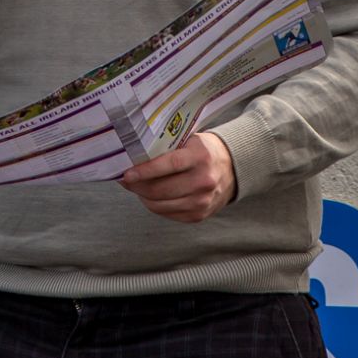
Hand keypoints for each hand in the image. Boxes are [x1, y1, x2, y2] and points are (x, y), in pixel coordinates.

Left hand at [120, 132, 235, 222]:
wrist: (232, 169)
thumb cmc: (203, 151)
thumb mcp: (189, 141)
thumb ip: (167, 148)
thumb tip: (134, 156)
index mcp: (200, 157)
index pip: (168, 165)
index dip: (145, 171)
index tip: (127, 173)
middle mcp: (203, 181)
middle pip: (161, 189)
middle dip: (137, 186)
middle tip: (126, 180)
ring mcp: (202, 201)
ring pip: (160, 205)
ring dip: (143, 197)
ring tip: (135, 187)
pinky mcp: (199, 216)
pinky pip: (168, 214)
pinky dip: (154, 206)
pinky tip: (149, 196)